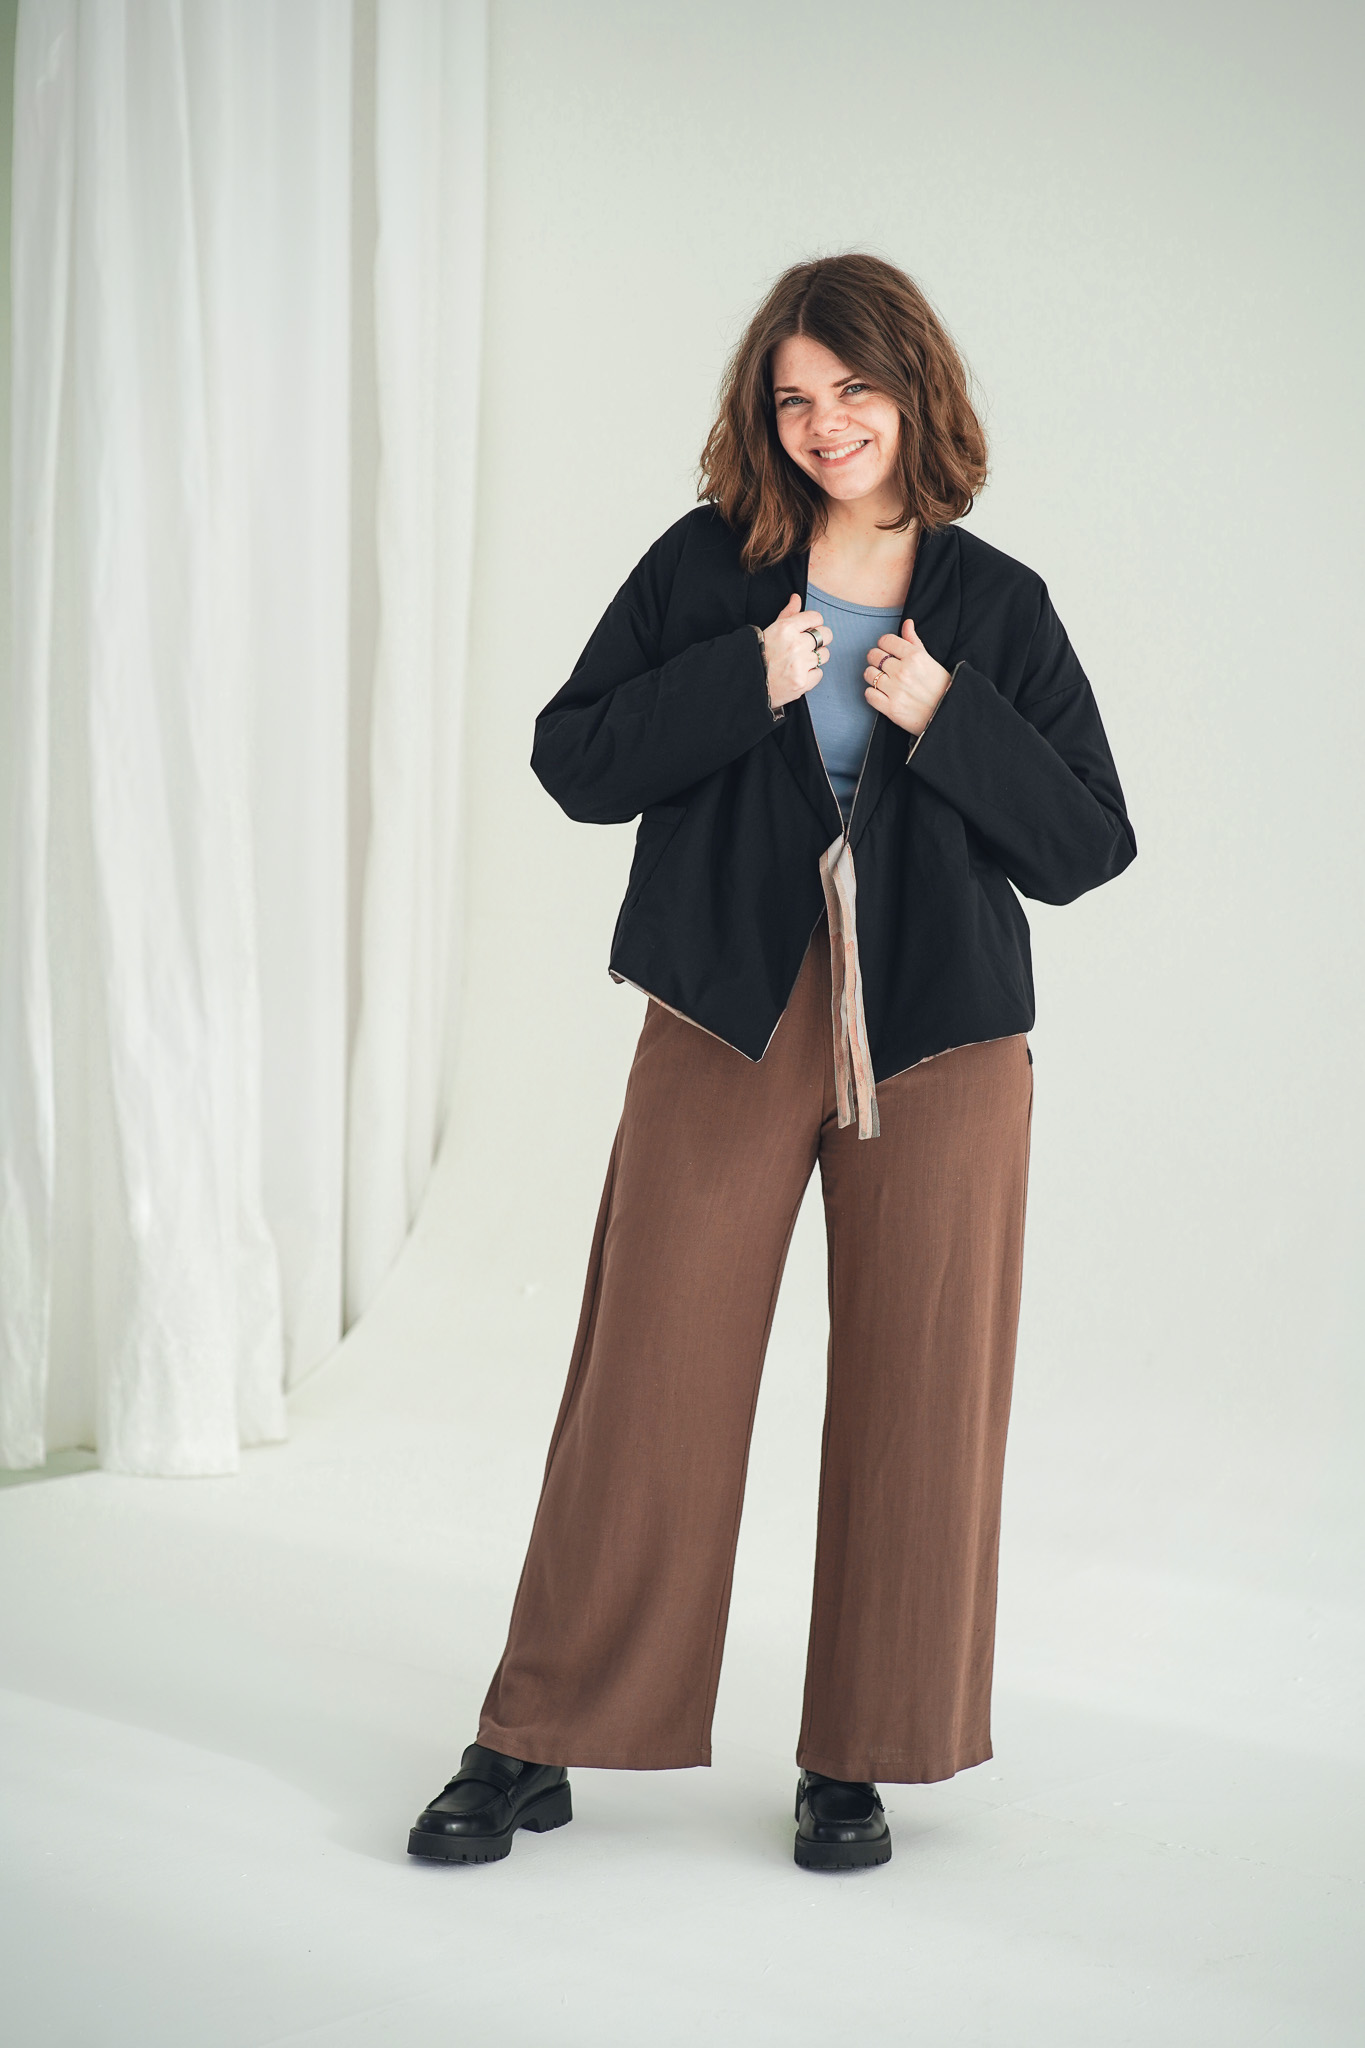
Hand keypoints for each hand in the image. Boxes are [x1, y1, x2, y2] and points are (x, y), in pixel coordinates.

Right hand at [759, 593, 829, 709]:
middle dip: (820, 639)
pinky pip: (819, 673)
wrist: (748, 681)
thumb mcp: (771, 629)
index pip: (816, 618)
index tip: (808, 630)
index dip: (813, 623)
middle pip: (826, 635)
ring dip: (815, 657)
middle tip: (807, 646)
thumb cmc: (759, 654)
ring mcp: (799, 665)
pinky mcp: (802, 682)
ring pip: (824, 654)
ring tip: (800, 661)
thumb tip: (796, 597)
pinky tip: (798, 673)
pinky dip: (811, 674)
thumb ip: (788, 614)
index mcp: (786, 628)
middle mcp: (795, 645)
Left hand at [864, 619, 951, 735]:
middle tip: (884, 667)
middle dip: (876, 659)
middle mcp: (903, 671)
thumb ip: (914, 642)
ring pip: (869, 674)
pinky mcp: (890, 708)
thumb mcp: (930, 660)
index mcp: (914, 656)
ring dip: (873, 676)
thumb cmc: (940, 686)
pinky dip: (872, 693)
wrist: (946, 714)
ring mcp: (895, 690)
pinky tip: (882, 693)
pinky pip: (868, 694)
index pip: (885, 640)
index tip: (888, 651)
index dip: (884, 644)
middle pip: (873, 655)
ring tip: (883, 680)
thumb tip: (907, 623)